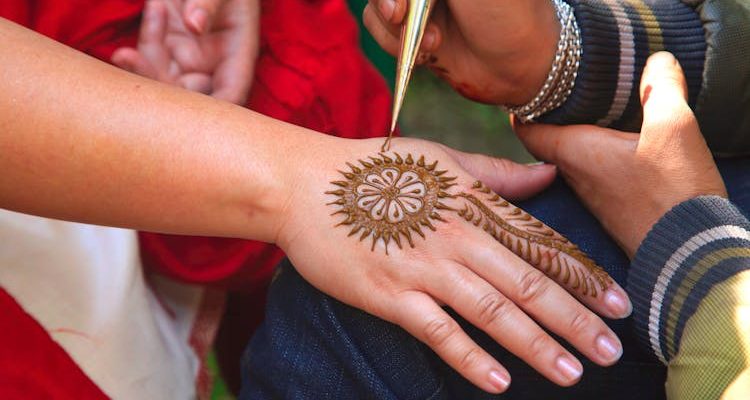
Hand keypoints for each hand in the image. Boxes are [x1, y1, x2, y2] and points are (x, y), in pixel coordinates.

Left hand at [111, 0, 258, 103]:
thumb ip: (210, 2)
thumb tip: (195, 24)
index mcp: (238, 57)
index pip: (229, 96)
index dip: (210, 111)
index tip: (180, 105)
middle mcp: (214, 65)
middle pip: (190, 97)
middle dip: (159, 87)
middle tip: (129, 60)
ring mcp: (189, 57)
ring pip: (163, 80)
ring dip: (141, 66)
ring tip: (125, 48)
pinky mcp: (168, 45)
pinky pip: (150, 56)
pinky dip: (146, 37)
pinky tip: (156, 8)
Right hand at [274, 136, 631, 392]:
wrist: (307, 185)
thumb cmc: (375, 170)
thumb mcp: (439, 159)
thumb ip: (496, 173)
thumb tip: (548, 173)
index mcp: (473, 203)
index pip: (541, 245)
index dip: (584, 277)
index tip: (621, 305)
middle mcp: (458, 237)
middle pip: (528, 283)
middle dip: (575, 319)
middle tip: (613, 351)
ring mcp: (424, 268)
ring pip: (493, 310)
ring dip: (536, 344)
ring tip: (572, 372)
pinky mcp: (390, 295)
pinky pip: (438, 331)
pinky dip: (471, 357)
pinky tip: (500, 382)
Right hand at [363, 0, 558, 104]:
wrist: (520, 67)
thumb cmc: (508, 16)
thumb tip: (412, 2)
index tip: (401, 8)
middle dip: (389, 3)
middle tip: (400, 18)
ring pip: (375, 4)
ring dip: (395, 29)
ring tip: (434, 44)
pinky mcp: (411, 25)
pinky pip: (378, 26)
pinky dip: (392, 43)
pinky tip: (427, 54)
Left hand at [516, 52, 727, 257]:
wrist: (688, 255)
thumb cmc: (672, 193)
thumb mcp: (673, 129)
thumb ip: (661, 88)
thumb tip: (656, 60)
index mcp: (573, 152)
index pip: (526, 127)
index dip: (523, 105)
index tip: (529, 86)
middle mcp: (573, 176)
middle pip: (547, 141)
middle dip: (552, 116)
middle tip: (564, 91)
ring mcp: (591, 197)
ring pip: (571, 159)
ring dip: (578, 136)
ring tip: (594, 111)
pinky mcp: (612, 210)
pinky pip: (595, 175)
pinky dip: (600, 156)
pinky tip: (622, 147)